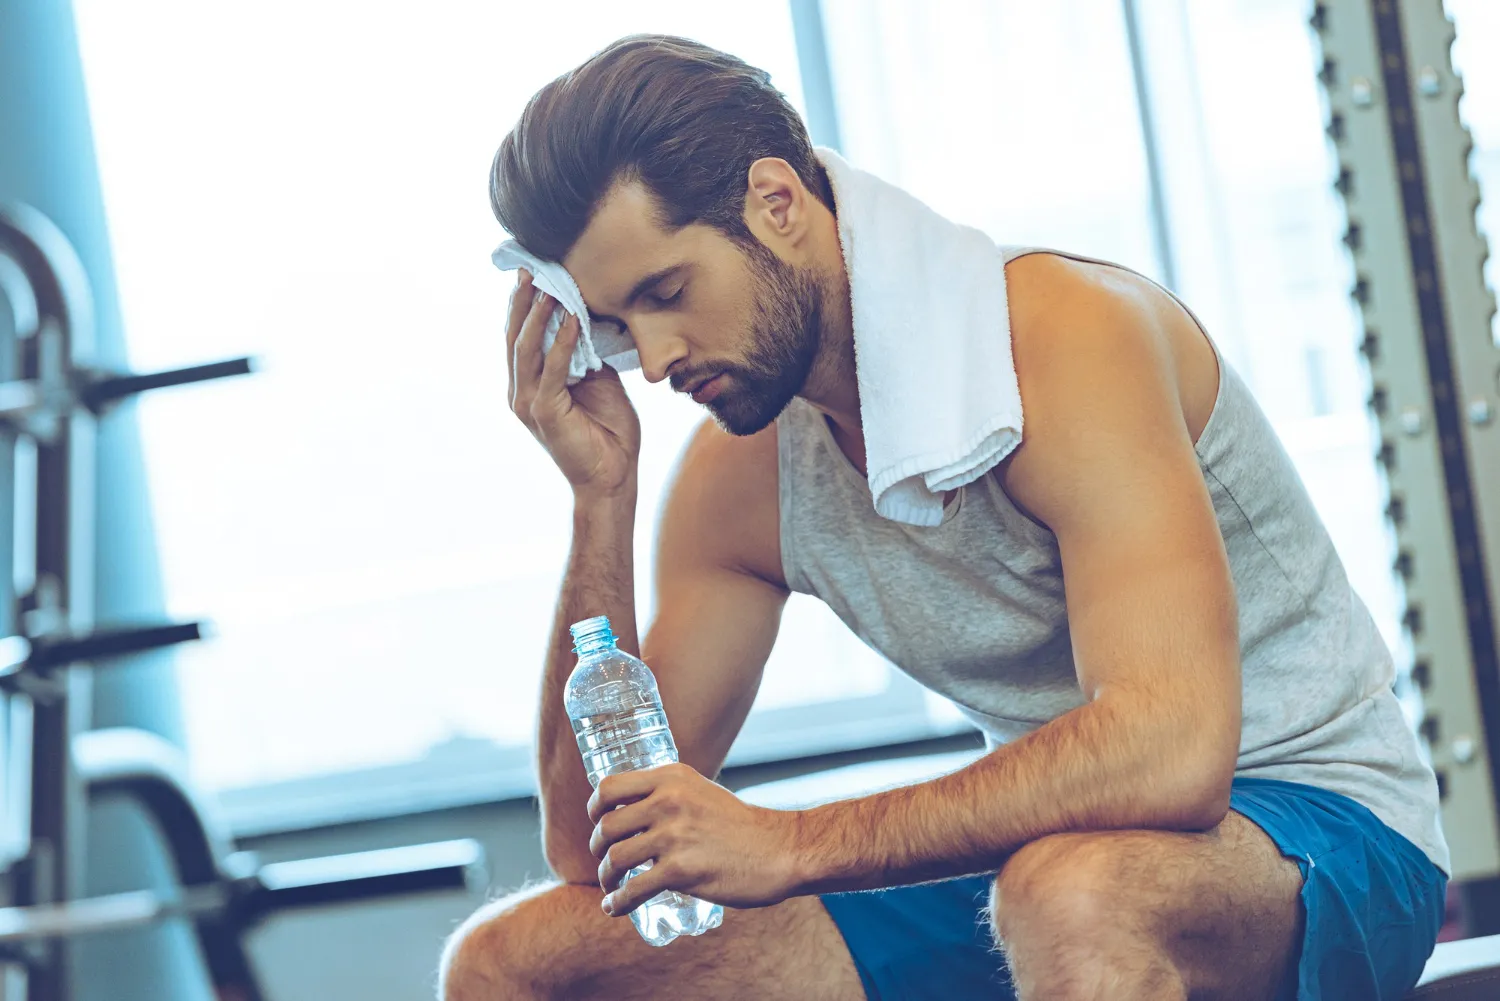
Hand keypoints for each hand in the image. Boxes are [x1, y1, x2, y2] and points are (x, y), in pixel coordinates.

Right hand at [506, 270, 640, 500]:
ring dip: (539, 315)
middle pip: (515, 337)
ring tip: (552, 286)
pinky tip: (574, 319)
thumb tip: (590, 316)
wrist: (612, 477)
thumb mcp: (597, 380)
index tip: (533, 272)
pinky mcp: (546, 414)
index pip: (520, 337)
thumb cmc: (607, 431)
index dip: (523, 305)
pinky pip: (553, 370)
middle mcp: (522, 392)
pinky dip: (563, 343)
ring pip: (527, 349)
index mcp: (530, 384)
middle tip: (533, 268)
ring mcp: (530, 404)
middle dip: (523, 301)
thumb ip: (586, 353)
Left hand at [586, 762, 803, 915]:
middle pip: (606, 827)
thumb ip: (670, 794)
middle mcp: (668, 801)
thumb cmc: (740, 825)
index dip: (594, 809)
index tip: (597, 823)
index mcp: (671, 778)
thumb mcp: (701, 791)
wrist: (779, 849)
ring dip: (606, 877)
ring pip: (615, 859)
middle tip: (605, 860)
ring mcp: (674, 836)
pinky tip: (614, 907)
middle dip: (597, 848)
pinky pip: (633, 890)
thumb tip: (632, 809)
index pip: (609, 788)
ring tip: (612, 886)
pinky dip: (617, 902)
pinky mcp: (681, 871)